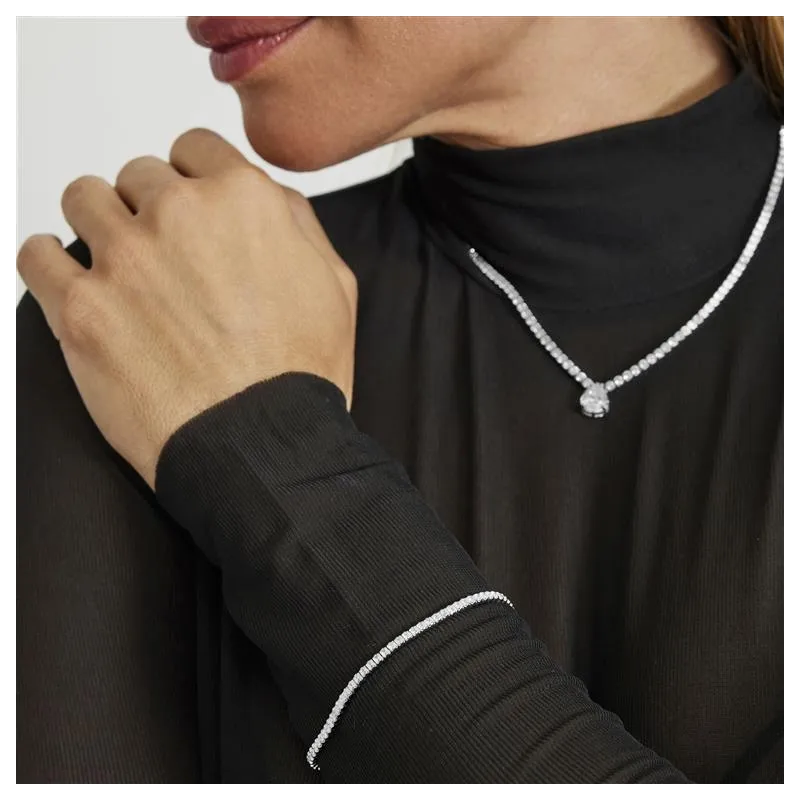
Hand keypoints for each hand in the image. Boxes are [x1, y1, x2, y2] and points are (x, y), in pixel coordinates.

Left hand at [18, 128, 357, 489]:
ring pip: (83, 200)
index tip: (189, 208)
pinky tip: (69, 284)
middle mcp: (179, 214)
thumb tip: (263, 197)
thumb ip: (295, 222)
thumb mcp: (334, 285)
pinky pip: (35, 255)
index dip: (192, 179)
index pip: (193, 149)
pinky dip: (47, 264)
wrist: (261, 445)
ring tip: (116, 266)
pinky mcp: (80, 309)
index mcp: (243, 200)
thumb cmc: (300, 376)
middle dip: (150, 209)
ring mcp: (124, 259)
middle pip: (138, 175)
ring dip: (98, 225)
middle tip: (162, 256)